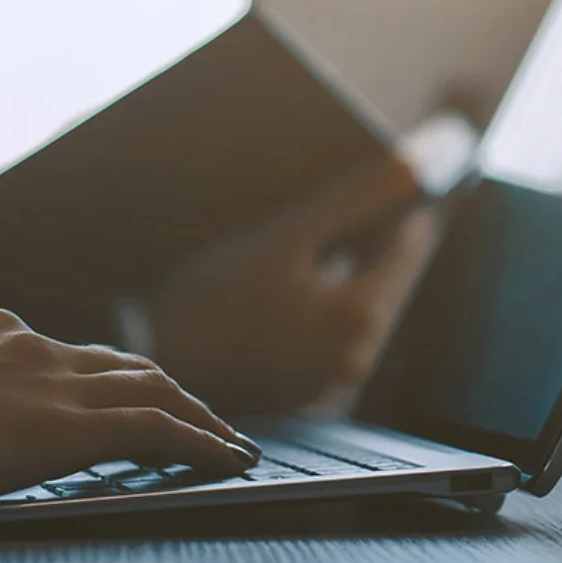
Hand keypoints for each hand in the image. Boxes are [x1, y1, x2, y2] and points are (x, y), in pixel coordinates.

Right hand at [0, 308, 260, 511]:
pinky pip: (156, 430)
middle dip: (170, 393)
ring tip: (227, 442)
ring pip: (154, 392)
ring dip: (199, 417)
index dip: (116, 379)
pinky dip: (201, 443)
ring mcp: (55, 384)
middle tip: (202, 418)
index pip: (76, 355)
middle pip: (126, 368)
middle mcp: (36, 349)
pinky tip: (227, 459)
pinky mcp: (68, 426)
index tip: (137, 396)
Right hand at [146, 155, 440, 414]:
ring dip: (349, 273)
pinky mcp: (298, 393)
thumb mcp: (283, 239)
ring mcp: (326, 383)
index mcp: (360, 321)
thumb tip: (411, 170)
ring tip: (326, 232)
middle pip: (384, 284)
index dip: (403, 210)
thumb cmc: (211, 300)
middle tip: (362, 197)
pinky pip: (327, 336)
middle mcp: (354, 361)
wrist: (150, 366)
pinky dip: (322, 305)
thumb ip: (352, 202)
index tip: (398, 179)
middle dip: (375, 241)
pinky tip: (293, 281)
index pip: (406, 252)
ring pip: (356, 311)